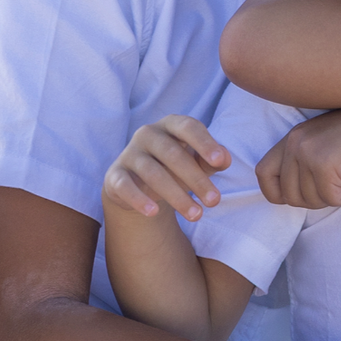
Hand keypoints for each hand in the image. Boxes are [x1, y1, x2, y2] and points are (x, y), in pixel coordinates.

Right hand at [103, 116, 230, 223]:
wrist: (138, 184)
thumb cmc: (175, 167)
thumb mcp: (197, 162)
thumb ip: (212, 160)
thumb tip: (225, 158)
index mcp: (170, 125)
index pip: (188, 127)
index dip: (204, 143)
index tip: (220, 162)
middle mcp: (147, 134)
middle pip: (173, 154)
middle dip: (196, 179)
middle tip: (215, 201)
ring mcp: (129, 154)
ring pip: (152, 173)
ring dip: (176, 196)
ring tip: (196, 215)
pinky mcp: (115, 175)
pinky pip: (125, 186)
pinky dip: (139, 199)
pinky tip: (154, 212)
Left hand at [255, 104, 340, 209]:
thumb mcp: (327, 144)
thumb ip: (305, 163)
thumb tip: (292, 197)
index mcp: (292, 137)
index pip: (264, 174)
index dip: (280, 193)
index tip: (307, 194)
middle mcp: (294, 143)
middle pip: (289, 195)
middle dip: (317, 199)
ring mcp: (307, 152)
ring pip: (310, 200)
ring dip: (337, 197)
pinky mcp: (325, 164)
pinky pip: (332, 198)